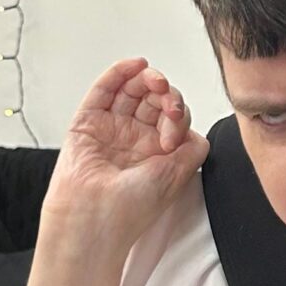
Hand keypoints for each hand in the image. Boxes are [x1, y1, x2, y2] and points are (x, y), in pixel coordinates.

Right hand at [43, 57, 208, 249]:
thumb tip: (198, 131)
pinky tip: (136, 65)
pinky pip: (104, 90)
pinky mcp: (87, 122)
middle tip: (168, 106)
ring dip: (147, 79)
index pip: (174, 117)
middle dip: (166, 94)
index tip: (173, 136)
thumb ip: (194, 148)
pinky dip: (119, 73)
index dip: (178, 117)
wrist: (95, 219)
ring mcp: (111, 129)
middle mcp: (134, 139)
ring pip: (131, 91)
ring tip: (155, 82)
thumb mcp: (178, 175)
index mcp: (156, 153)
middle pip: (154, 100)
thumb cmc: (131, 208)